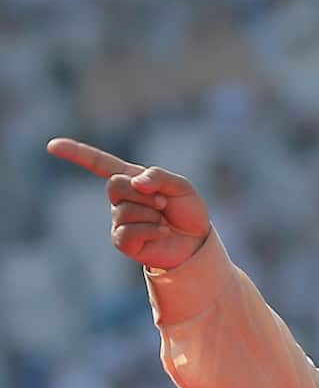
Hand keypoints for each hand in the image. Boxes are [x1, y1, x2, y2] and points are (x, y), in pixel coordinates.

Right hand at [47, 137, 211, 269]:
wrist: (197, 241)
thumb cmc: (187, 211)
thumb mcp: (181, 186)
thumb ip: (158, 177)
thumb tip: (135, 183)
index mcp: (131, 179)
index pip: (99, 163)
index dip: (76, 153)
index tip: (52, 146)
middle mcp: (121, 198)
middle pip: (115, 186)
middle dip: (144, 194)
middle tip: (163, 204)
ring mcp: (119, 220)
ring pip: (124, 211)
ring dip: (151, 215)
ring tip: (164, 220)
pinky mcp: (123, 241)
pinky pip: (128, 232)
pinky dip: (151, 230)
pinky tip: (162, 232)